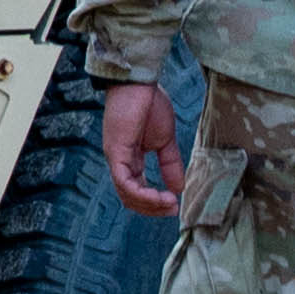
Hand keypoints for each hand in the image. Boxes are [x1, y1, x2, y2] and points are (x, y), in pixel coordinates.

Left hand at [100, 80, 183, 216]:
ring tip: (169, 204)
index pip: (138, 190)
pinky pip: (124, 181)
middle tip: (172, 210)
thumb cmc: (149, 104)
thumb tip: (179, 188)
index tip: (174, 206)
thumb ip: (170, 164)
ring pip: (126, 194)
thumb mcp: (165, 140)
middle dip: (152, 208)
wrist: (141, 83)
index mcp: (131, 159)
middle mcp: (120, 162)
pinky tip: (159, 195)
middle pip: (130, 197)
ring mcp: (115, 157)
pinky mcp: (115, 152)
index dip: (155, 202)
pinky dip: (141, 193)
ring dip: (149, 204)